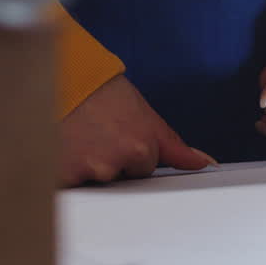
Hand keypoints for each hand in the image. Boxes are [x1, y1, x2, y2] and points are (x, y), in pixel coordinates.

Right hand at [60, 74, 215, 186]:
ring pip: (95, 183)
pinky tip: (65, 149)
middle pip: (120, 179)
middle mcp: (115, 164)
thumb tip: (204, 163)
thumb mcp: (145, 117)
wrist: (64, 78)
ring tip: (81, 139)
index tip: (121, 135)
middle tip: (99, 135)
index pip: (145, 170)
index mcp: (141, 149)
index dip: (131, 152)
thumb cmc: (103, 94)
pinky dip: (66, 173)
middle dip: (111, 164)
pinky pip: (70, 187)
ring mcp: (86, 171)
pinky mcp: (61, 177)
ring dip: (88, 168)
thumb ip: (174, 147)